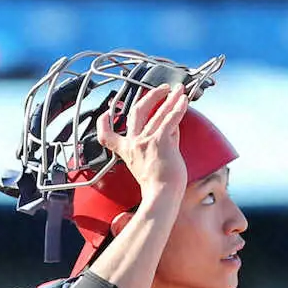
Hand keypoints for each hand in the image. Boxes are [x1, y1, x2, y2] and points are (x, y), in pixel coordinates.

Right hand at [96, 83, 188, 203]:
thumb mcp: (152, 163)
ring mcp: (146, 142)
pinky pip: (170, 120)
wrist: (161, 197)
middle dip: (150, 96)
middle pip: (136, 112)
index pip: (108, 136)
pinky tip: (184, 101)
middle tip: (162, 89)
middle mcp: (134, 144)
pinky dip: (178, 109)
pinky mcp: (159, 142)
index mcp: (127, 152)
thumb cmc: (158, 187)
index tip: (104, 114)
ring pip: (158, 113)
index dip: (103, 123)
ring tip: (179, 90)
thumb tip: (173, 127)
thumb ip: (160, 142)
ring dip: (170, 99)